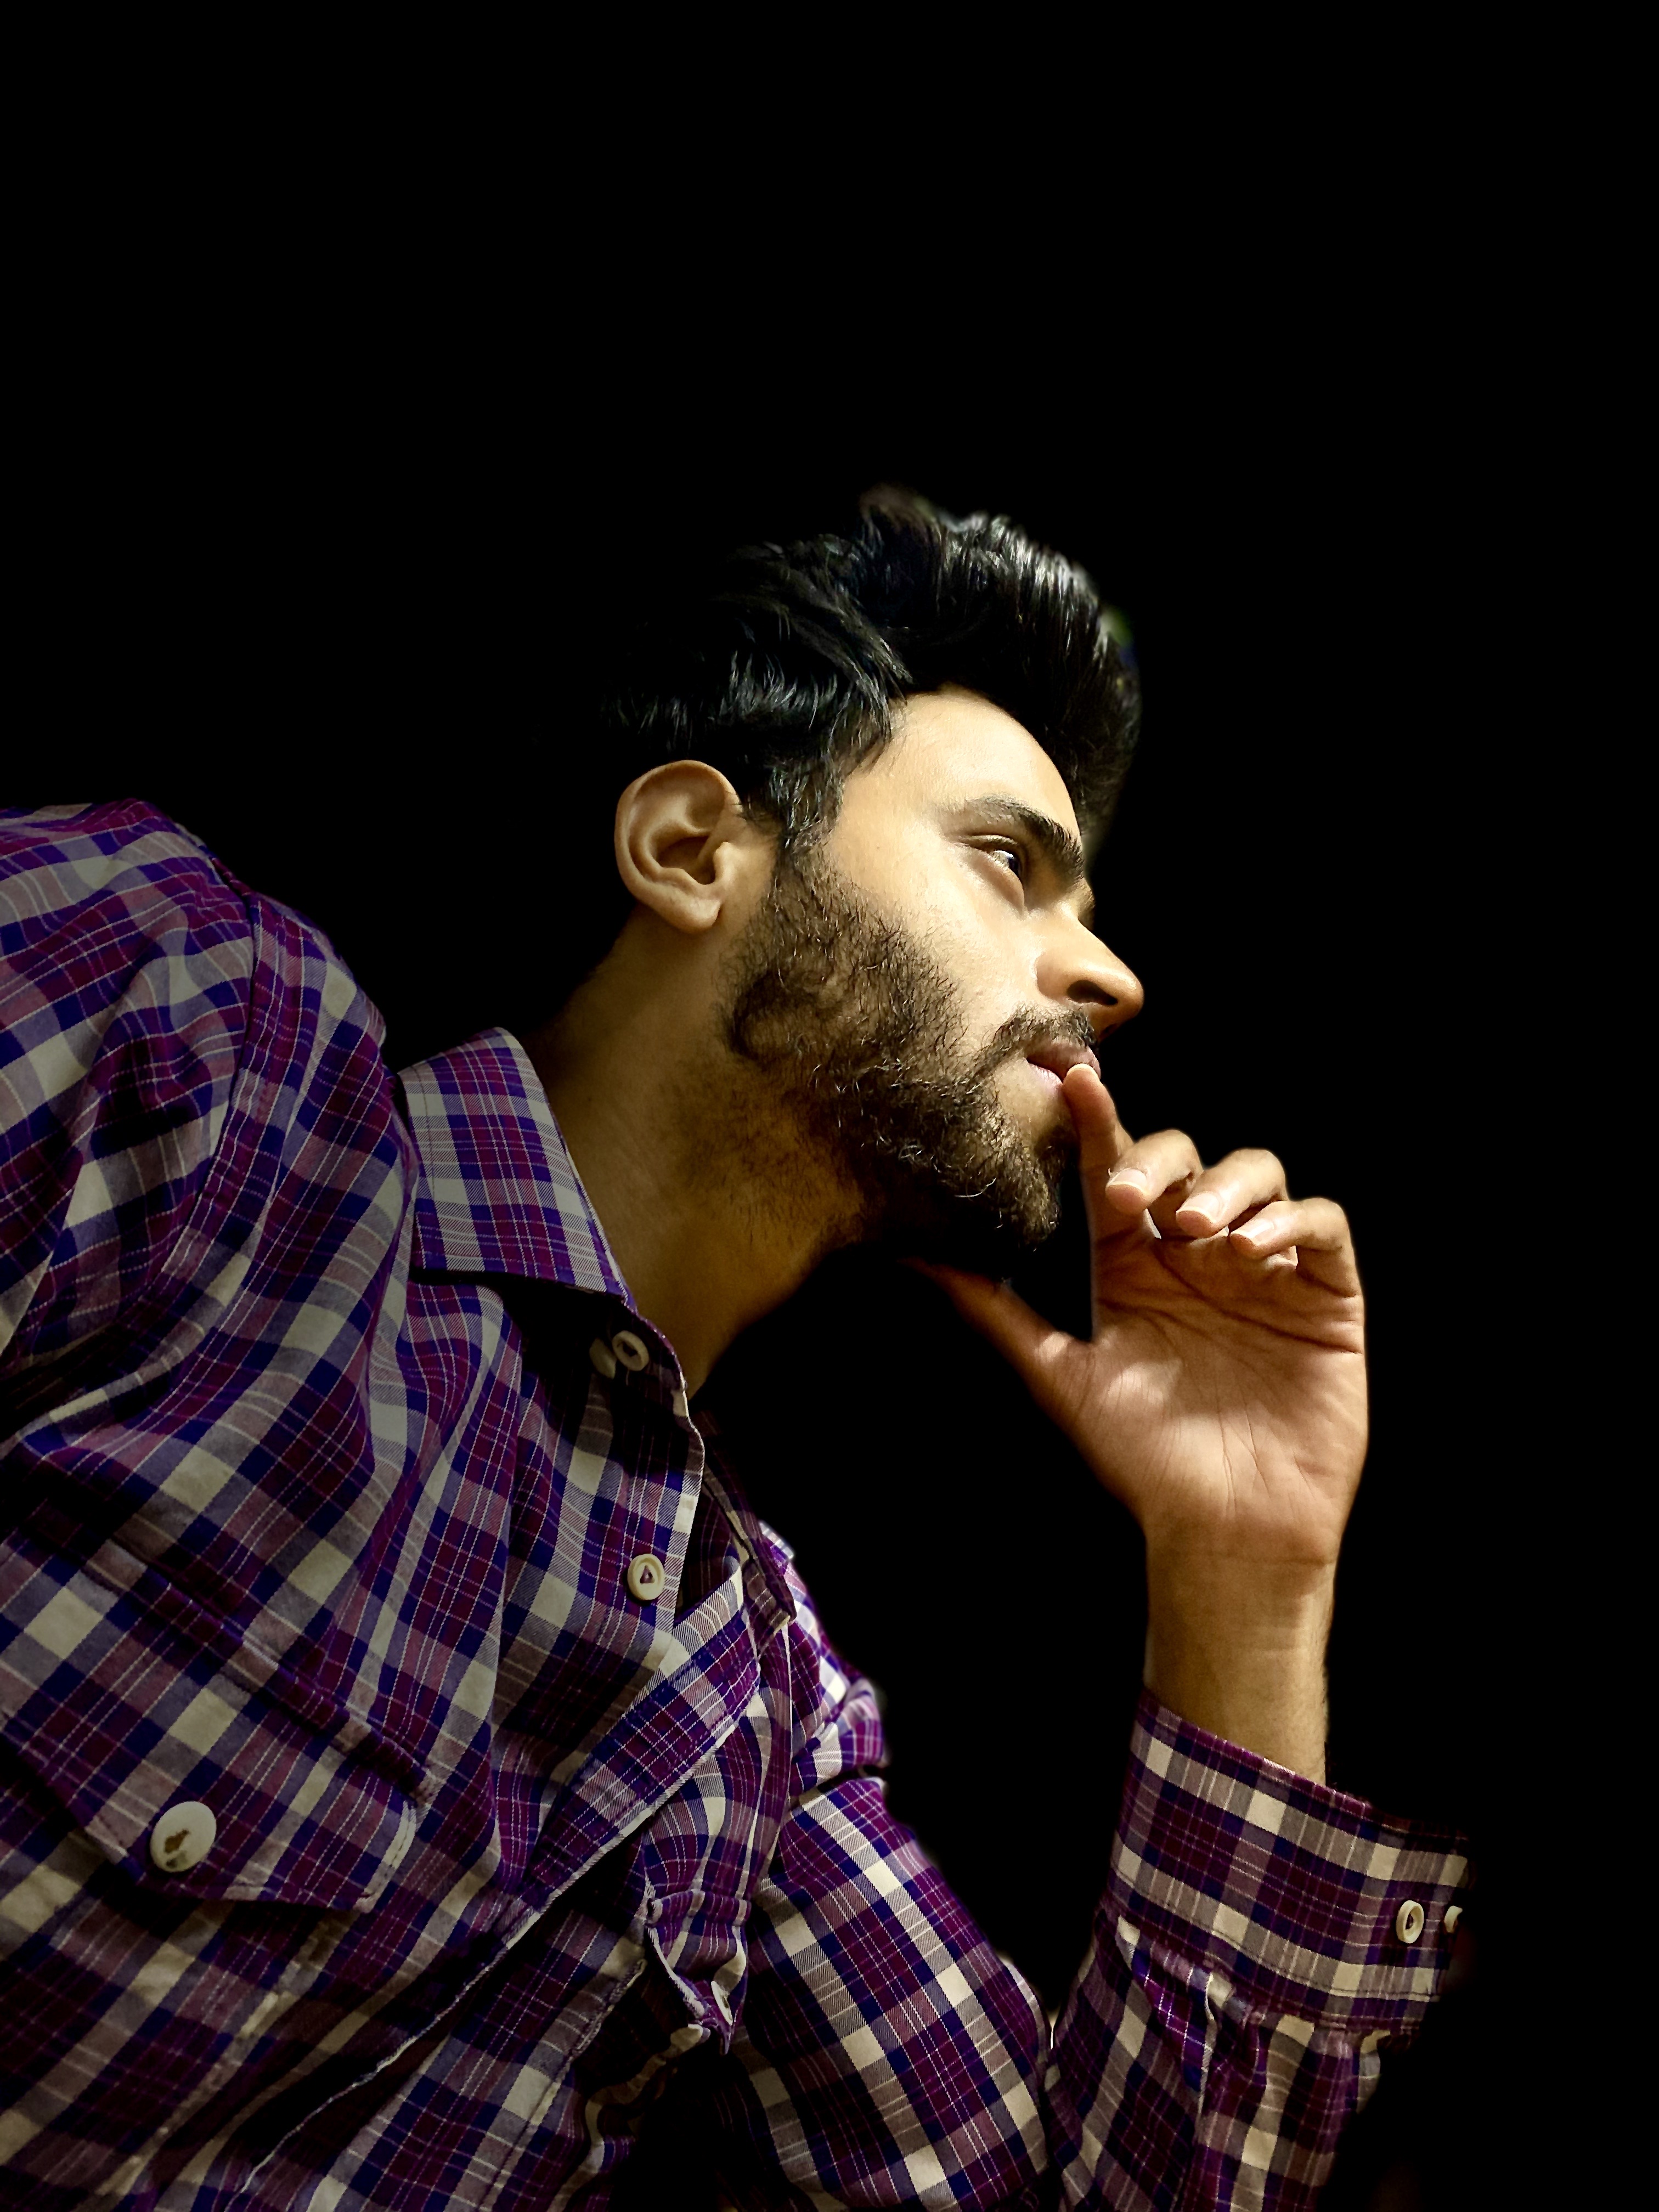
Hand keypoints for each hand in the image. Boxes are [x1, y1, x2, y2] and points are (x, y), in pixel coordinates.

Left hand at [920, 1065, 1366, 1773]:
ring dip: (1222, 1185)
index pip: (1109, 1164)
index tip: (1065, 1078)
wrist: (1224, 1526)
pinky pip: (1320, 1221)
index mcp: (1128, 1252)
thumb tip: (912, 1250)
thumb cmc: (1136, 1449)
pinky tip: (1251, 1250)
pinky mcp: (1323, 1288)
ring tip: (1192, 1230)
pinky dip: (1288, 1220)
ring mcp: (1260, 1260)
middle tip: (1128, 1198)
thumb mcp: (1056, 1368)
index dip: (1092, 1118)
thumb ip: (993, 1303)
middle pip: (1181, 1154)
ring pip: (1254, 1170)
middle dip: (1153, 1160)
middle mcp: (1193, 1242)